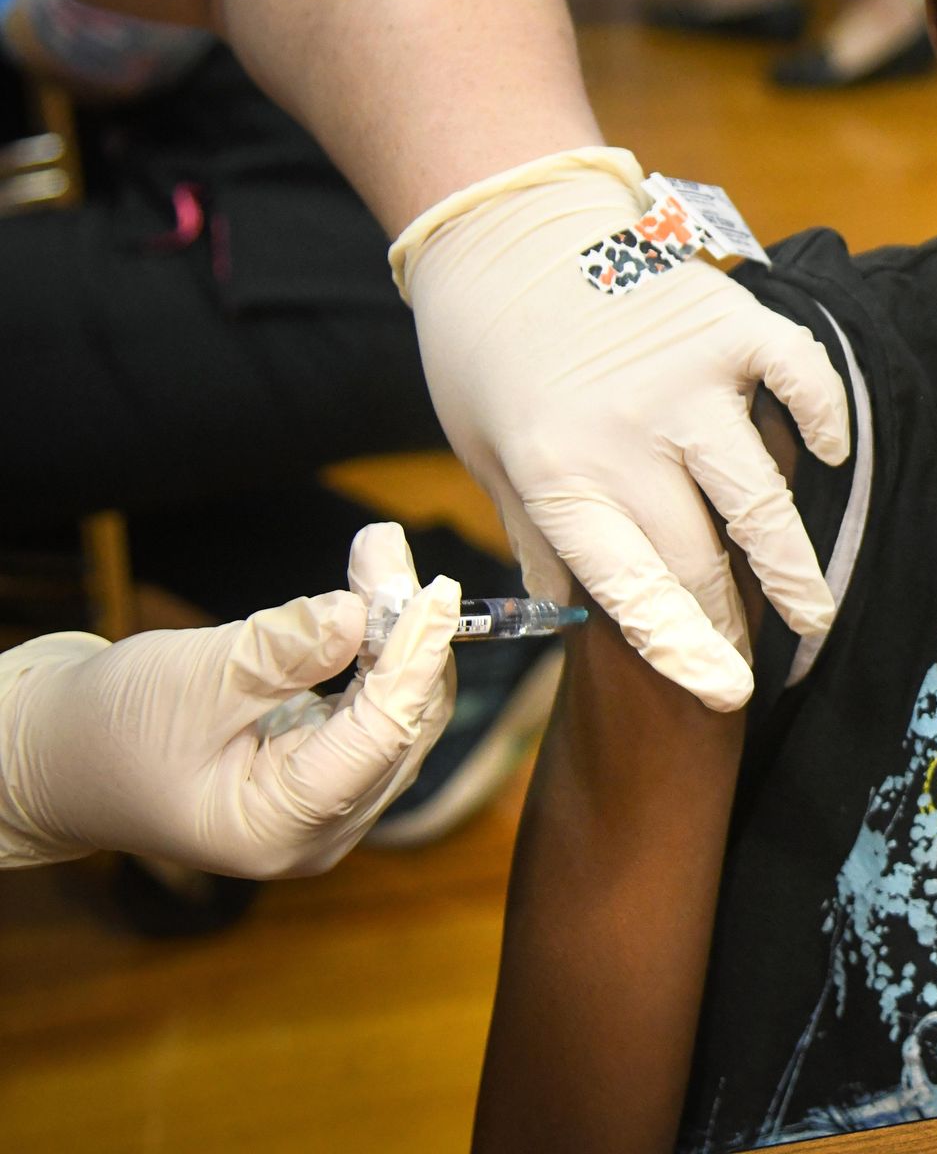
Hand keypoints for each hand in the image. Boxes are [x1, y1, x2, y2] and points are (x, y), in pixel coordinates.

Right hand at [0, 523, 457, 876]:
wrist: (52, 753)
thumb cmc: (103, 729)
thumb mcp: (191, 679)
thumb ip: (284, 650)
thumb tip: (363, 613)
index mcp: (283, 827)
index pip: (382, 736)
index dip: (417, 658)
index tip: (438, 589)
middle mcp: (318, 829)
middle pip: (401, 724)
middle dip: (404, 635)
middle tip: (389, 553)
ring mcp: (322, 806)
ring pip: (393, 713)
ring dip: (392, 635)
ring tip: (378, 559)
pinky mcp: (319, 771)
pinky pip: (370, 708)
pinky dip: (373, 654)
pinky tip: (367, 600)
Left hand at [395, 149, 850, 710]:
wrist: (504, 229)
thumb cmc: (487, 357)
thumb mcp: (490, 459)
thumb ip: (544, 536)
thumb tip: (589, 617)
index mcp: (555, 475)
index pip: (634, 590)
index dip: (687, 652)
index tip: (727, 694)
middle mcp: (623, 433)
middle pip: (702, 557)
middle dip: (737, 622)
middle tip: (764, 660)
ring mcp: (684, 377)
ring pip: (760, 496)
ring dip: (794, 564)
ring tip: (816, 610)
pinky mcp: (729, 323)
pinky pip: (800, 381)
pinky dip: (822, 421)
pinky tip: (826, 455)